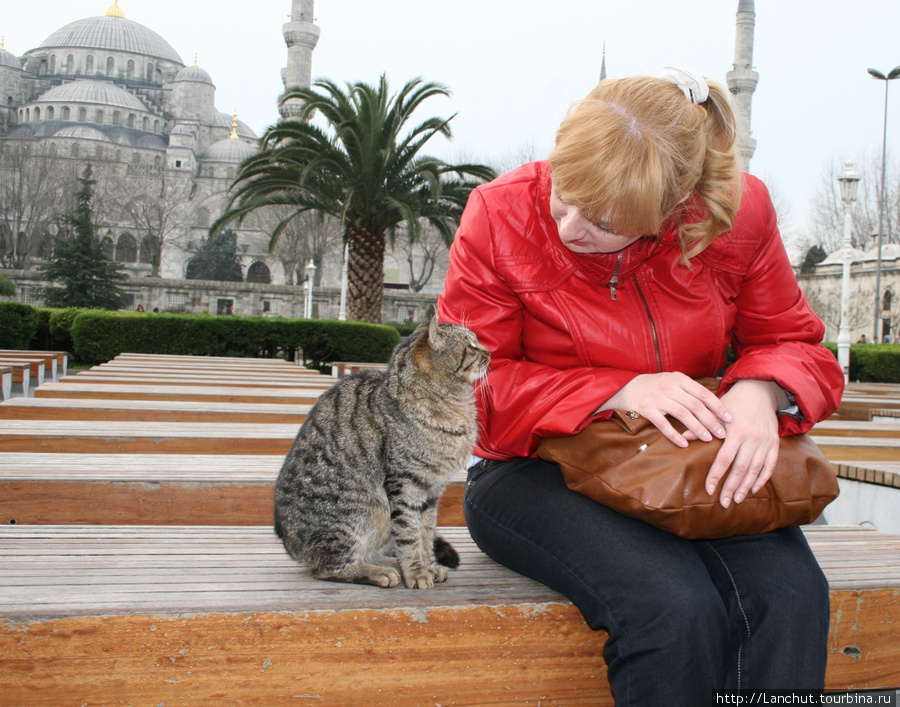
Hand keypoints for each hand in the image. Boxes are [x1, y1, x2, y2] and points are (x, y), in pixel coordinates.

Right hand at [602, 372, 732, 447]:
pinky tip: (684, 444)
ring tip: (708, 439)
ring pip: (682, 414)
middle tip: (722, 434)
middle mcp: (669, 386)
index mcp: (679, 378)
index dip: (718, 407)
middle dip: (711, 421)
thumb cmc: (654, 386)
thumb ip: (689, 389)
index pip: (703, 393)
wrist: (626, 386)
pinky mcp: (646, 408)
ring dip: (697, 428)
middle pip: (695, 405)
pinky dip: (674, 435)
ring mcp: (657, 397)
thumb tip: (714, 404)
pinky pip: (663, 424)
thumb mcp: (672, 381)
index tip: (729, 419)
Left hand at [704, 379, 785, 507]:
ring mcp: (765, 441)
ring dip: (746, 487)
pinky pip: (770, 465)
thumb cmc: (733, 402)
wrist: (759, 391)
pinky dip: (763, 478)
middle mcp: (752, 438)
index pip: (724, 459)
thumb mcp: (716, 411)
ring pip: (755, 469)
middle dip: (731, 487)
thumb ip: (701, 426)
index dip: (716, 475)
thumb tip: (683, 438)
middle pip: (740, 468)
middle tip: (724, 503)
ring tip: (738, 500)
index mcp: (736, 431)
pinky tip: (754, 489)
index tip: (709, 489)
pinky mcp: (774, 443)